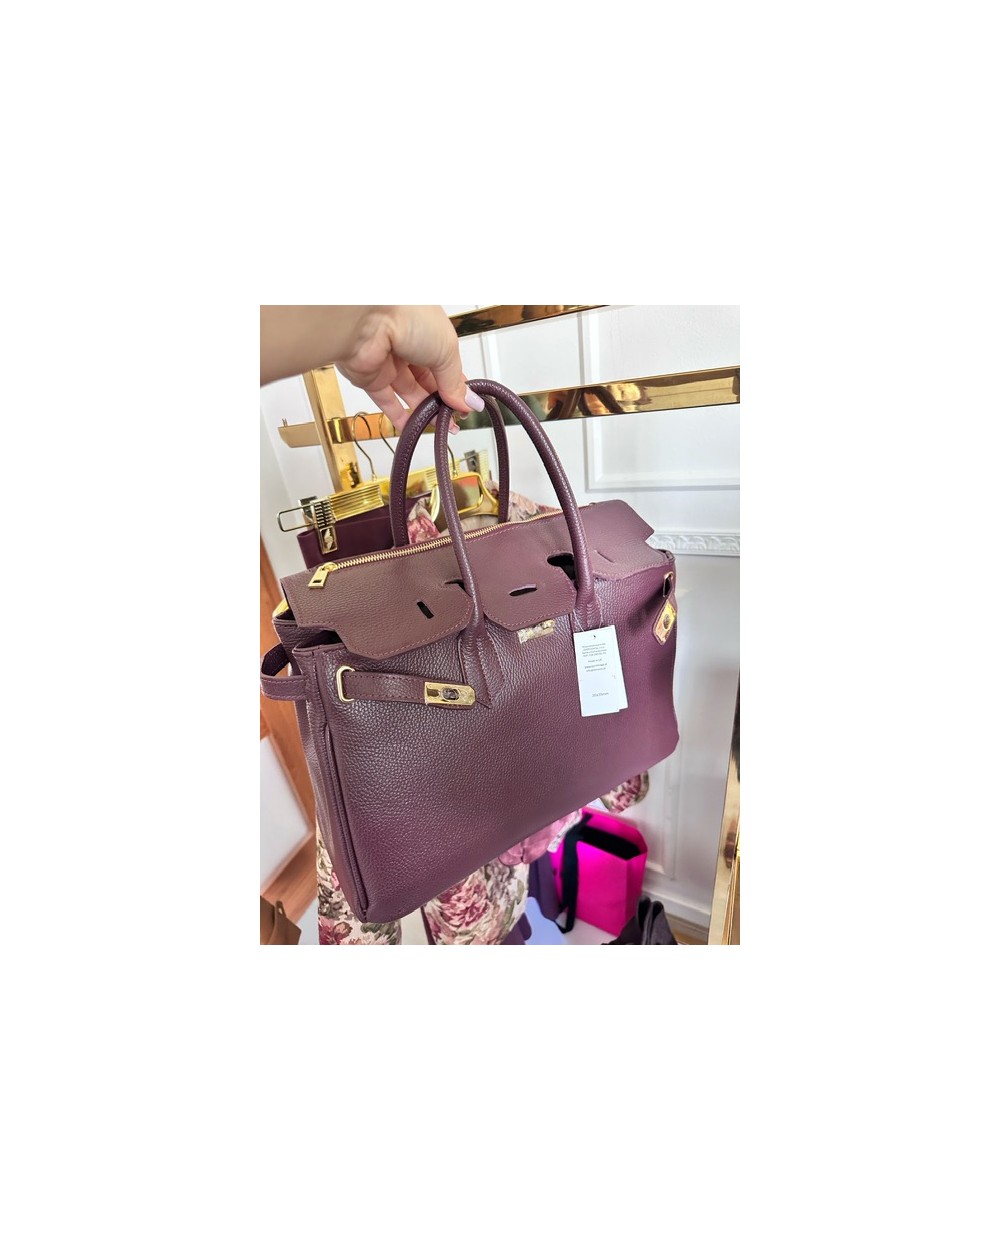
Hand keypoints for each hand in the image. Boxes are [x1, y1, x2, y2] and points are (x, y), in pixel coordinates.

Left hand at [333, 305, 484, 431]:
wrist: (366, 318)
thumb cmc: (408, 316)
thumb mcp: (446, 351)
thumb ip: (454, 382)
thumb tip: (467, 402)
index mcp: (428, 330)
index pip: (445, 362)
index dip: (456, 383)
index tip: (466, 403)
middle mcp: (407, 343)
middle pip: (427, 379)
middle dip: (442, 401)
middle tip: (455, 419)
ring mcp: (387, 360)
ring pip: (408, 391)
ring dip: (424, 410)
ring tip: (440, 426)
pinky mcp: (369, 377)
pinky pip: (386, 400)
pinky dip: (399, 416)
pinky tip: (414, 428)